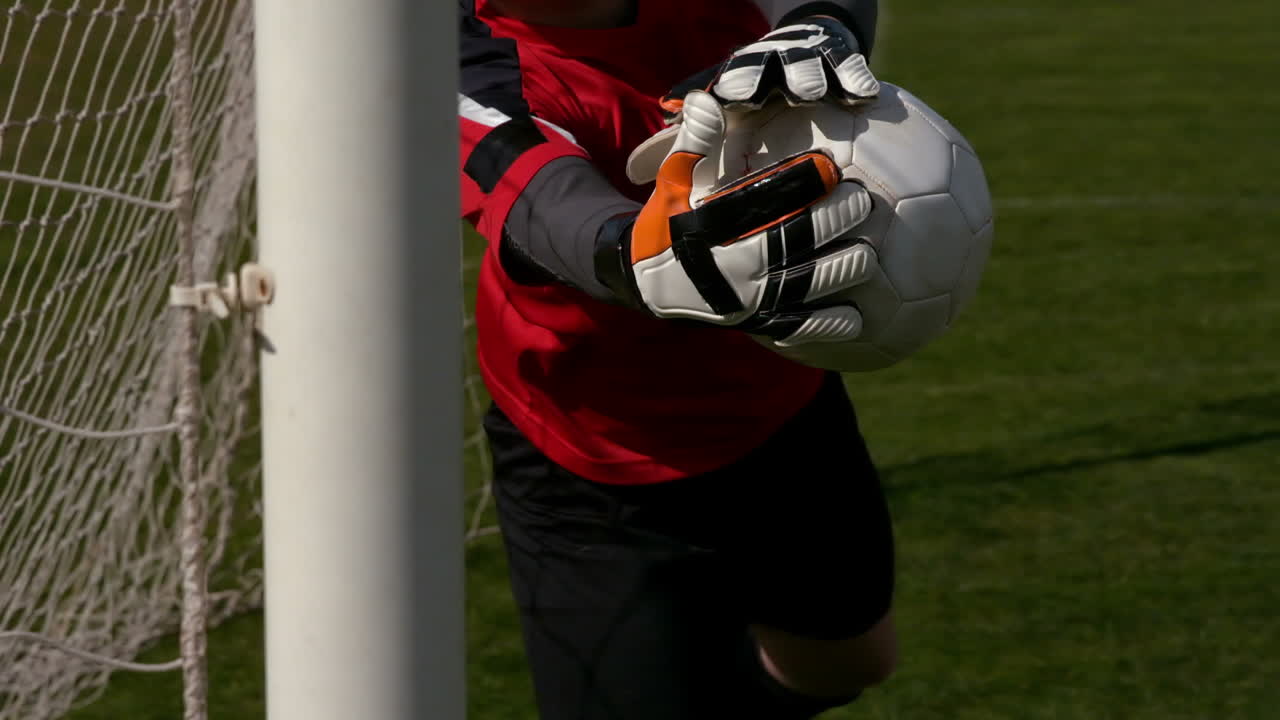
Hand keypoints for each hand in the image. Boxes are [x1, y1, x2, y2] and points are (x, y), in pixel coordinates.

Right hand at [595, 91, 878, 346]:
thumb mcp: (670, 183)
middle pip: (789, 241)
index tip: (829, 166)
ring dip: (837, 271)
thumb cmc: (668, 223)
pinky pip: (793, 327)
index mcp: (708, 227)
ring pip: (798, 285)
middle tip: (865, 202)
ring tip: (869, 254)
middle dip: (830, 222)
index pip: (759, 200)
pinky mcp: (752, 324)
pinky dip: (824, 325)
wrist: (646, 286)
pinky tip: (856, 319)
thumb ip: (693, 145)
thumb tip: (707, 100)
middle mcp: (728, 265)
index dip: (796, 183)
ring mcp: (742, 299)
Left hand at [661, 16, 878, 119]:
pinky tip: (864, 95)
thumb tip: (652, 136)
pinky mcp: (841, 58)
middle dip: (758, 80)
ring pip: (807, 66)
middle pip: (765, 69)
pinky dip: (856, 80)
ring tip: (809, 92)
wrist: (810, 38)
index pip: (730, 80)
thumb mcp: (731, 87)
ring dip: (806, 77)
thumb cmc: (764, 78)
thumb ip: (696, 110)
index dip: (724, 90)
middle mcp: (774, 62)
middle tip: (750, 97)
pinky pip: (851, 68)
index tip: (716, 102)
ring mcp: (808, 58)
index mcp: (745, 72)